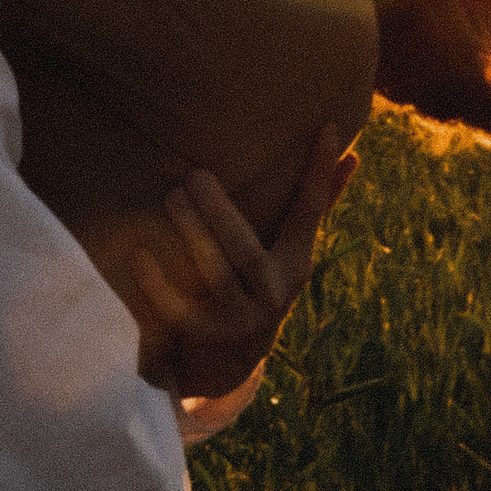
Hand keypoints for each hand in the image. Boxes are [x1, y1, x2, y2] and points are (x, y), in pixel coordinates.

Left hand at [130, 124, 359, 401]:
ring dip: (194, 236)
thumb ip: (318, 204)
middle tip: (194, 174)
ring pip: (216, 278)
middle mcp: (272, 293)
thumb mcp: (290, 251)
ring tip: (170, 196)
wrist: (230, 363)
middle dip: (222, 214)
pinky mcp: (202, 337)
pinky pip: (178, 309)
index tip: (326, 127)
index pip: (310, 212)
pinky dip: (157, 283)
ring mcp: (237, 318)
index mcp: (295, 264)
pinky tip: (138, 253)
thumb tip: (352, 155)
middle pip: (248, 253)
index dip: (319, 171)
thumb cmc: (260, 283)